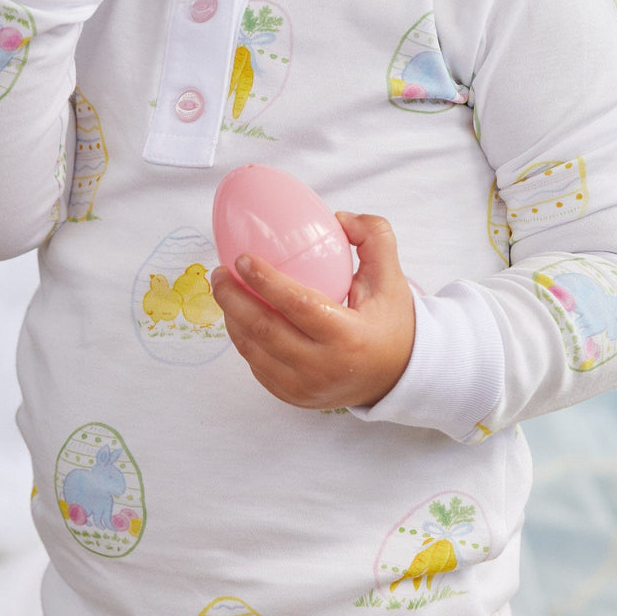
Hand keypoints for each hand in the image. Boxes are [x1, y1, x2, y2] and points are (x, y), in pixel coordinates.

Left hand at [209, 212, 415, 410]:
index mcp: (348, 336)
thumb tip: (338, 218)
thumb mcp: (391, 279)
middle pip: (264, 329)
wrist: (396, 377)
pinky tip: (238, 317)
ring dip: (231, 317)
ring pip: (253, 350)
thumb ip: (374, 237)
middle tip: (220, 273)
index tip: (242, 258)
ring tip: (223, 289)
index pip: (297, 305)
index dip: (265, 281)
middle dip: (233, 298)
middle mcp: (323, 367)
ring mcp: (305, 387)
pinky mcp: (293, 396)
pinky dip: (243, 339)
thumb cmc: (391, 324)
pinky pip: (257, 366)